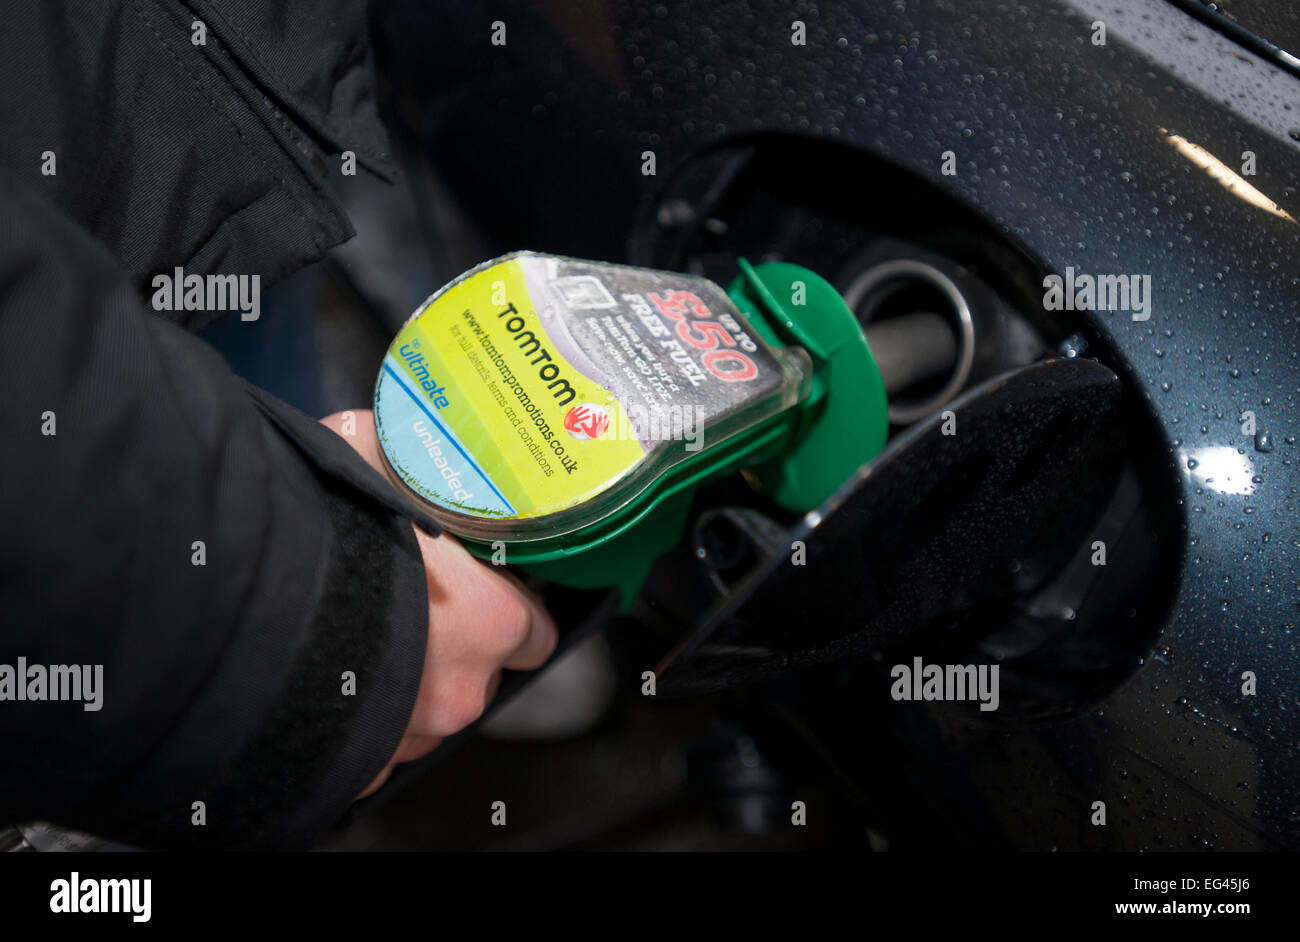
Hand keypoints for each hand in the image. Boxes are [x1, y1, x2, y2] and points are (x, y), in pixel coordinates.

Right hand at [319, 409, 557, 798]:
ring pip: (420, 718)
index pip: (537, 635)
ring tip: (349, 641)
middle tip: (404, 608)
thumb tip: (403, 436)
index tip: (490, 595)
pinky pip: (364, 751)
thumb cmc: (310, 529)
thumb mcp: (369, 456)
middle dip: (450, 651)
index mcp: (488, 622)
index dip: (513, 612)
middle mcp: (457, 692)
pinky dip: (348, 727)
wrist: (215, 598)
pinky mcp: (349, 773)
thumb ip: (405, 462)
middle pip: (476, 679)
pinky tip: (315, 681)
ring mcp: (402, 740)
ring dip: (398, 688)